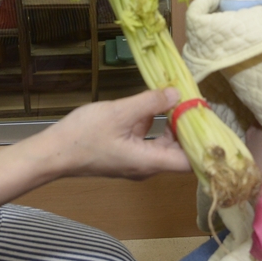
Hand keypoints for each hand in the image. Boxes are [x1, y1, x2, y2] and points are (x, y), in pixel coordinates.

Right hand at [43, 87, 190, 179]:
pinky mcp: (126, 154)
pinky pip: (149, 141)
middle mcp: (147, 166)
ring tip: (180, 100)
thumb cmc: (84, 136)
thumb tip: (177, 94)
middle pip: (180, 153)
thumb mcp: (119, 113)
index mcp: (149, 162)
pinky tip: (155, 106)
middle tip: (197, 103)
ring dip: (172, 125)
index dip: (202, 143)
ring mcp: (136, 162)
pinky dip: (155, 125)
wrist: (53, 153)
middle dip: (189, 128)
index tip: (208, 118)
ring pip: (165, 146)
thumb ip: (149, 103)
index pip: (189, 161)